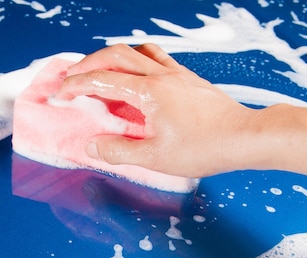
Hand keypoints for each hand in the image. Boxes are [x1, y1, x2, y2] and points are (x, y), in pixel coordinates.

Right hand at [55, 44, 257, 178]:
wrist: (245, 137)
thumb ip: (118, 151)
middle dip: (88, 63)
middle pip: (116, 54)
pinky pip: (157, 57)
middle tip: (72, 76)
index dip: (77, 84)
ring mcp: (176, 73)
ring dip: (112, 57)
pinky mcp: (187, 78)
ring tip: (100, 71)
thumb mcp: (155, 157)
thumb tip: (91, 146)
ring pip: (137, 50)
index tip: (61, 93)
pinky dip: (138, 59)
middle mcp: (161, 76)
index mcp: (149, 93)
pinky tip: (136, 74)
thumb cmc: (204, 148)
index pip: (102, 79)